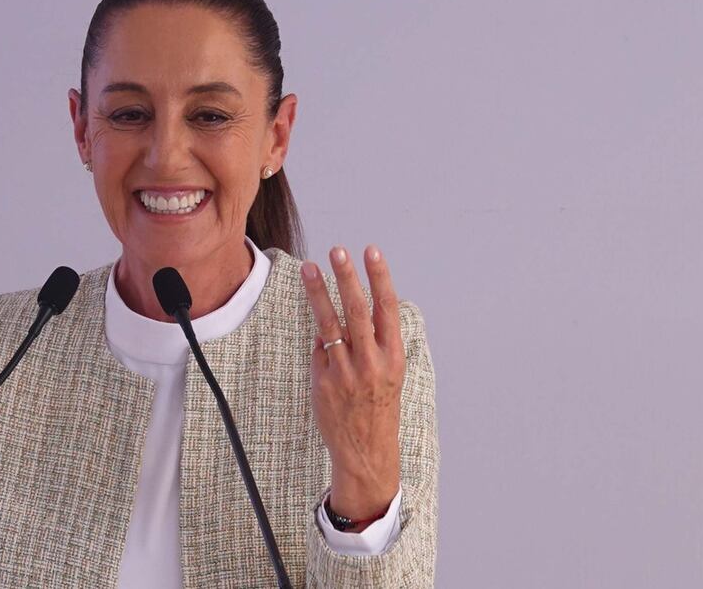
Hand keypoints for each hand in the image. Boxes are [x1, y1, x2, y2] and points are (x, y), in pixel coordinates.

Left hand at [300, 244, 404, 521]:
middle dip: (347, 277)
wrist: (366, 450)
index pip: (386, 308)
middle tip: (337, 250)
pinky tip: (319, 331)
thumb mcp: (388, 372)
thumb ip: (374, 341)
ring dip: (318, 292)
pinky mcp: (323, 382)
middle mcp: (371, 362)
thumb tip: (349, 309)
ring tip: (309, 268)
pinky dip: (319, 338)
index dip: (379, 277)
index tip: (371, 251)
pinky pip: (319, 349)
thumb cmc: (378, 405)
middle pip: (357, 310)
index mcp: (393, 356)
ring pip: (330, 324)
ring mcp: (345, 372)